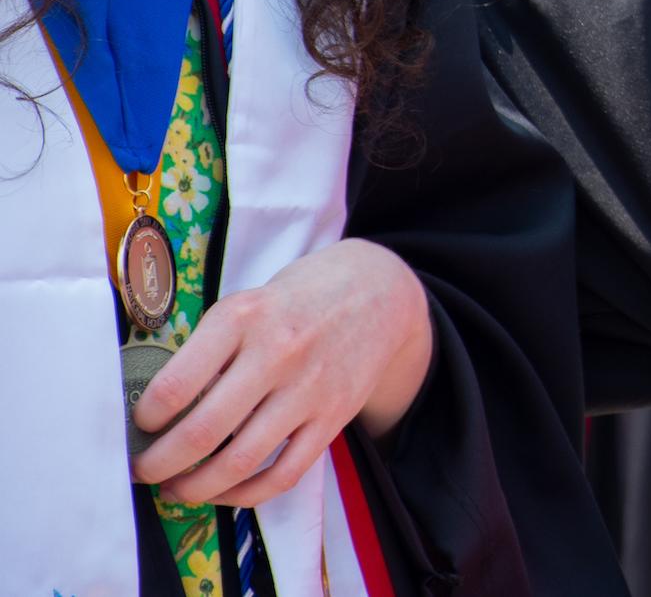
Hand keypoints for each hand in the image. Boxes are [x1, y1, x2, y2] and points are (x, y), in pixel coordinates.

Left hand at [130, 237, 435, 507]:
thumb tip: (156, 411)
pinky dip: (246, 495)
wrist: (378, 292)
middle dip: (158, 464)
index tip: (136, 426)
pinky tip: (224, 492)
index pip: (175, 385)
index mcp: (243, 318)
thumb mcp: (246, 303)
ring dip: (195, 488)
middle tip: (141, 470)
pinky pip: (284, 474)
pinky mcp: (334, 417)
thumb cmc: (294, 301)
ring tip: (175, 488)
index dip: (144, 419)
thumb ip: (207, 349)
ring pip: (240, 462)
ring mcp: (310, 389)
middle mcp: (277, 353)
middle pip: (202, 432)